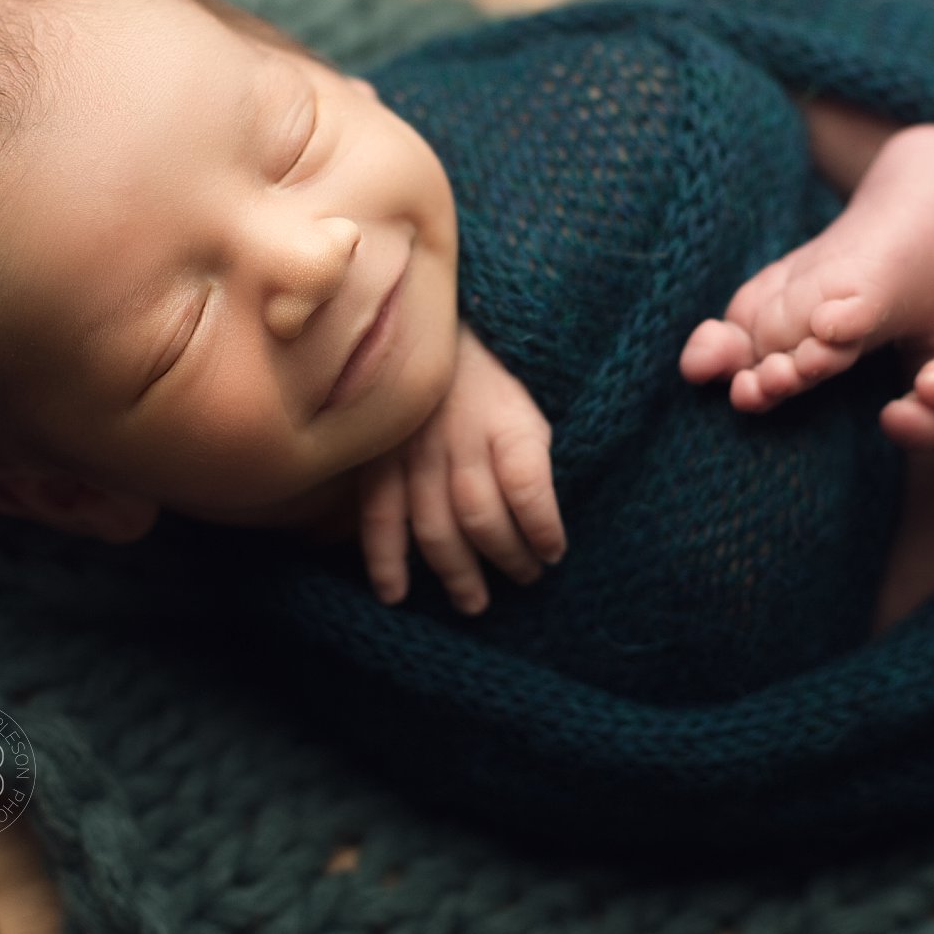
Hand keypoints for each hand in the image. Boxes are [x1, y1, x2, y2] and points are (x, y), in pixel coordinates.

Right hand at [357, 322, 565, 614]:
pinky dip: (385, 561)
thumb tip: (549, 527)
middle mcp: (459, 437)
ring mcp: (413, 450)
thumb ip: (536, 458)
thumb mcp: (531, 404)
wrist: (429, 332)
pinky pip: (379, 518)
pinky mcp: (377, 461)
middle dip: (508, 558)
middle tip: (526, 580)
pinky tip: (397, 594)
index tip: (556, 552)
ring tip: (476, 602)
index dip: (544, 527)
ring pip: (435, 527)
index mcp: (507, 419)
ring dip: (457, 573)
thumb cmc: (493, 380)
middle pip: (482, 515)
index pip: (528, 484)